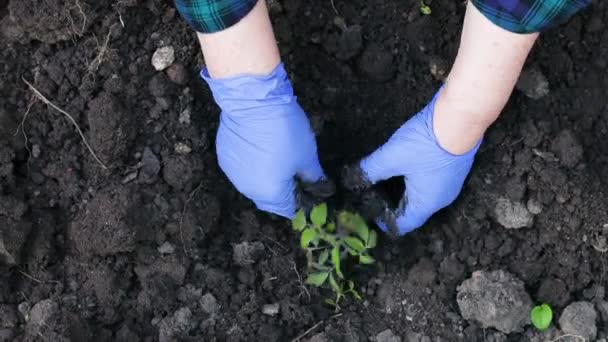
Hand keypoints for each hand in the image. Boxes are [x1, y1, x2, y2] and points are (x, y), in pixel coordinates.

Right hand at [202, 63, 326, 217]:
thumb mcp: (307, 155)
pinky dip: (253, 163)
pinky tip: (262, 146)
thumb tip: (319, 187)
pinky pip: (242, 167)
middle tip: (296, 171)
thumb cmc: (284, 131)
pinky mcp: (224, 155)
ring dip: (266, 176)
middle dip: (283, 190)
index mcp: (269, 193)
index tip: (309, 188)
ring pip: (253, 183)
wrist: (252, 100)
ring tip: (279, 156)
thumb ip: (313, 177)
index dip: (301, 201)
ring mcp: (233, 172)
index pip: (288, 209)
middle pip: (268, 199)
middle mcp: (247, 189)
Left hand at [356, 89, 480, 234]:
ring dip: (403, 192)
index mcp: (426, 203)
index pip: (404, 224)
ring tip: (383, 182)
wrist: (460, 117)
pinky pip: (431, 182)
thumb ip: (369, 170)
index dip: (385, 222)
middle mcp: (441, 198)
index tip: (369, 213)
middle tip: (372, 197)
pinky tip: (404, 168)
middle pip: (413, 210)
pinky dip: (415, 180)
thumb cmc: (426, 142)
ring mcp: (450, 183)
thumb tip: (350, 179)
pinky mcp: (453, 167)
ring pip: (422, 195)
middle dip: (392, 206)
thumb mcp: (392, 157)